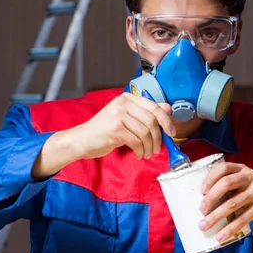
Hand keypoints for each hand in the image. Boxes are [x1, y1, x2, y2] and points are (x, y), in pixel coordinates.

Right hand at [31, 93, 175, 179]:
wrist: (81, 140)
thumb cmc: (105, 130)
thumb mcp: (127, 118)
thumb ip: (146, 112)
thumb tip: (168, 107)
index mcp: (127, 98)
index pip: (154, 107)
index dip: (166, 121)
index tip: (171, 133)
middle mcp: (122, 103)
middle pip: (152, 120)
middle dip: (158, 137)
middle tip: (158, 148)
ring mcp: (118, 115)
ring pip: (145, 132)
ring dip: (149, 146)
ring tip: (147, 153)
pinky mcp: (114, 129)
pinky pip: (136, 141)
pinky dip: (141, 150)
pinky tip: (139, 154)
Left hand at [197, 162, 252, 242]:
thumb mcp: (245, 181)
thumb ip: (229, 184)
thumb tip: (204, 200)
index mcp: (242, 169)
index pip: (224, 168)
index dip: (210, 178)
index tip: (201, 190)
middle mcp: (250, 177)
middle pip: (226, 184)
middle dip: (211, 198)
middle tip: (201, 210)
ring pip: (232, 204)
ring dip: (216, 216)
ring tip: (204, 226)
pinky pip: (243, 218)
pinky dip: (230, 229)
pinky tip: (221, 235)